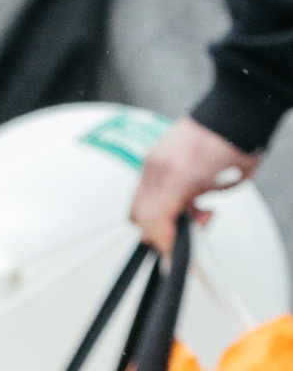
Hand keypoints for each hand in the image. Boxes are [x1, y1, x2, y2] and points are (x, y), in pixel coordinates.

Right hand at [132, 113, 256, 253]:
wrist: (230, 116)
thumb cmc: (232, 151)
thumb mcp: (219, 189)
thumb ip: (197, 214)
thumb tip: (180, 236)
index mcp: (178, 179)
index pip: (156, 222)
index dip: (164, 243)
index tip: (174, 255)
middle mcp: (158, 169)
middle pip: (140, 216)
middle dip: (159, 232)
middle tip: (184, 232)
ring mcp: (152, 161)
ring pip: (138, 203)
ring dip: (157, 217)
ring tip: (189, 210)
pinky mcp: (151, 157)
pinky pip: (144, 188)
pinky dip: (157, 201)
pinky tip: (182, 196)